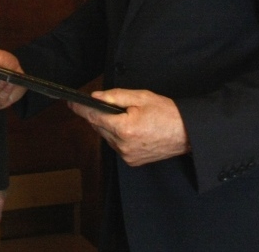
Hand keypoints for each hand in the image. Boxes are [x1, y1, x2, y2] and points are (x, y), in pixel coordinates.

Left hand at [68, 89, 189, 165]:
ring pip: (106, 137)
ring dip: (108, 127)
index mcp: (124, 128)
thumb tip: (95, 97)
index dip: (81, 109)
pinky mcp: (132, 161)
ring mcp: (127, 156)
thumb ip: (115, 97)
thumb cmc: (166, 112)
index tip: (70, 103)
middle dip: (99, 116)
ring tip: (124, 117)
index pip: (94, 117)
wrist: (188, 133)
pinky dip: (117, 137)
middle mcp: (122, 145)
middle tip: (107, 105)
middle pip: (98, 128)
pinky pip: (116, 146)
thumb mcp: (141, 97)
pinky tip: (130, 129)